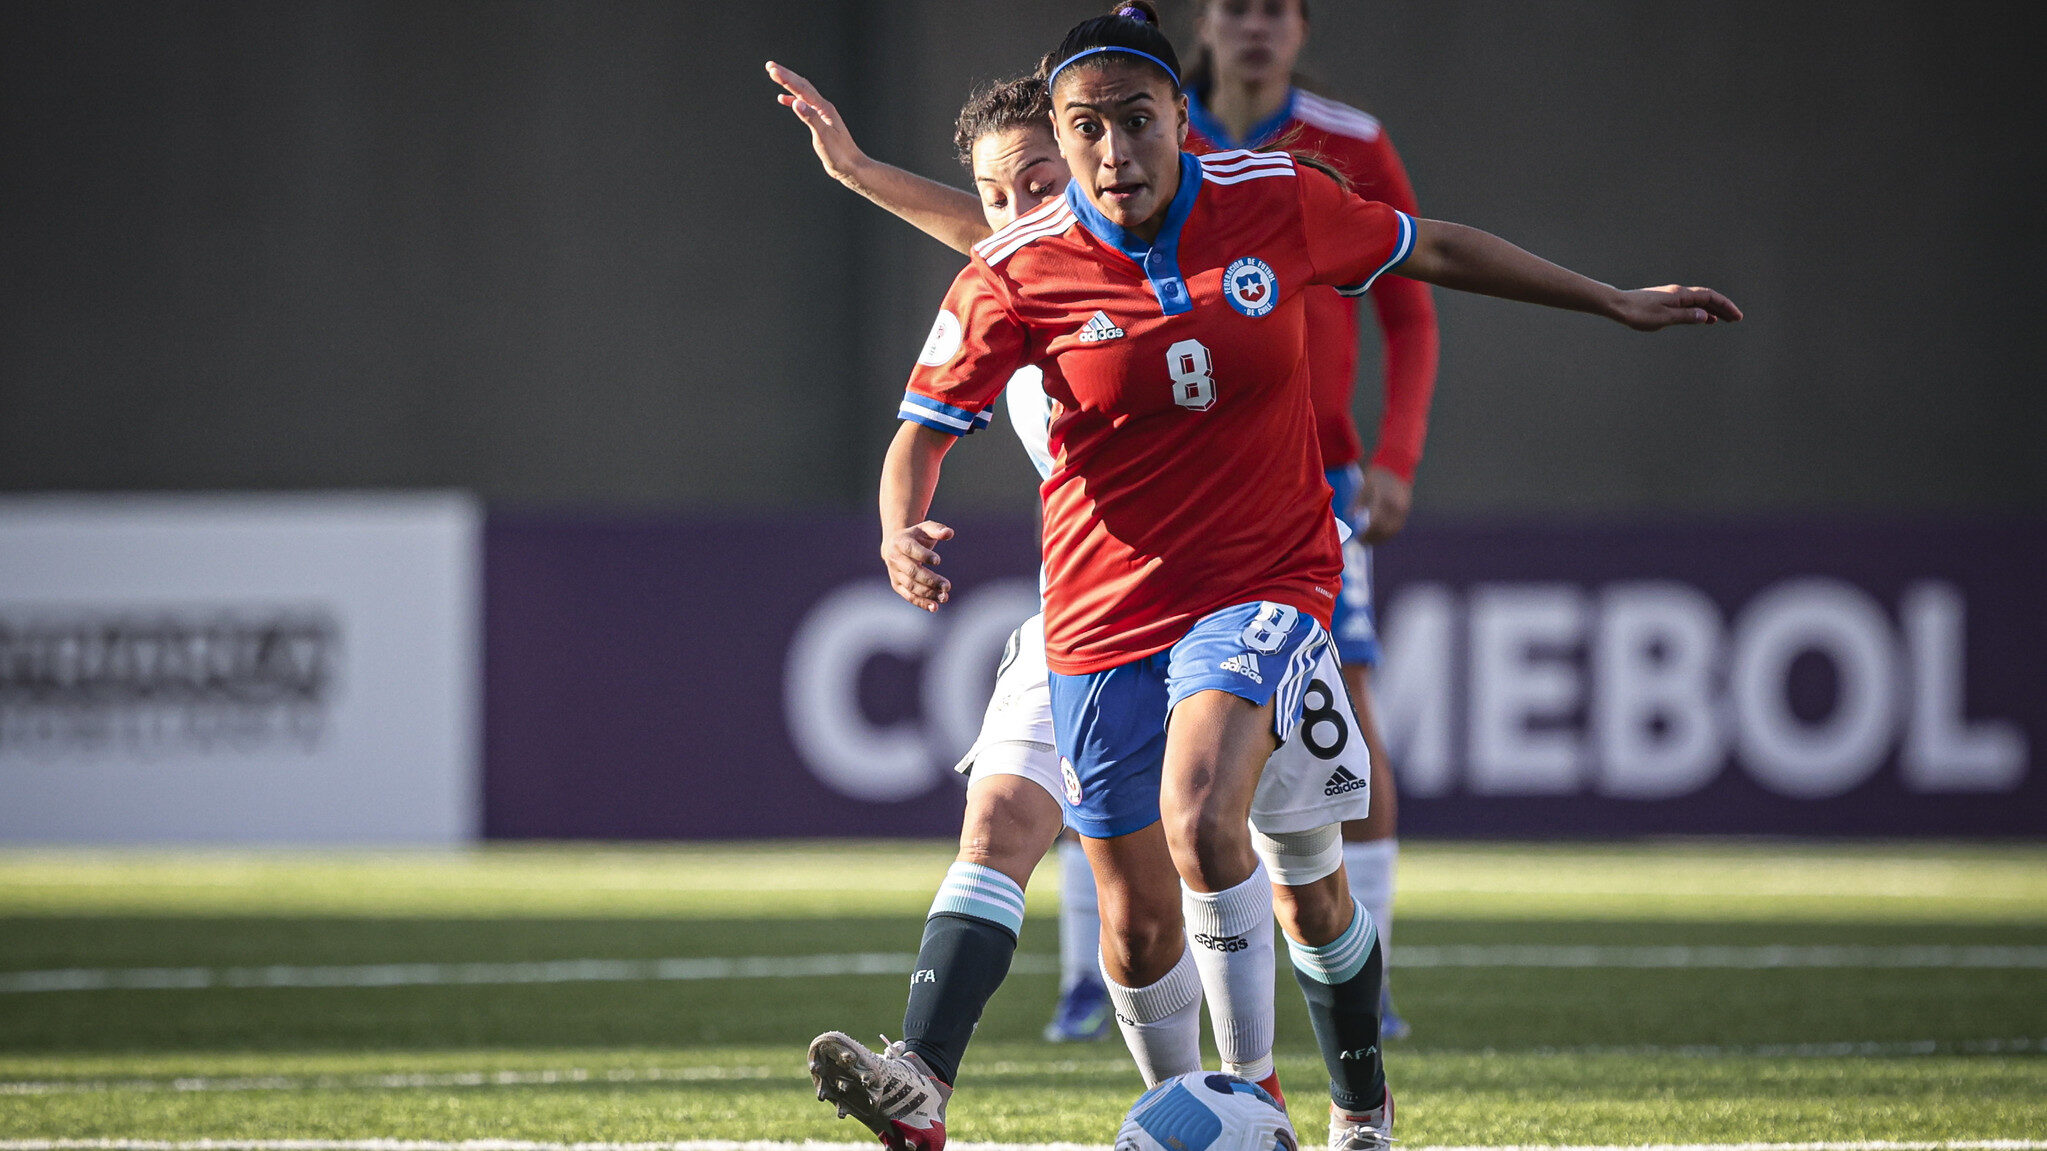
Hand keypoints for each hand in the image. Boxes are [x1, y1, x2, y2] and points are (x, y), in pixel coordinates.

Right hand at [765, 61, 869, 186]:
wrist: (850, 167)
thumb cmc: (839, 154)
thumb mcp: (823, 136)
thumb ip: (810, 118)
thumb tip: (796, 102)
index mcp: (824, 108)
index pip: (802, 89)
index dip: (786, 79)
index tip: (771, 70)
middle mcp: (823, 107)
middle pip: (802, 85)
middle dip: (786, 74)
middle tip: (769, 66)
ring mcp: (821, 113)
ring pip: (803, 92)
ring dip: (789, 83)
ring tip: (775, 74)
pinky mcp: (819, 122)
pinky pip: (803, 105)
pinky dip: (792, 99)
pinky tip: (783, 99)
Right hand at [882, 521, 954, 611]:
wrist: (895, 546)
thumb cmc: (915, 537)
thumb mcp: (925, 528)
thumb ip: (937, 529)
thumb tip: (949, 533)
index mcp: (900, 542)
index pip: (911, 549)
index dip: (923, 555)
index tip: (938, 561)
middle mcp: (895, 559)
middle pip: (912, 571)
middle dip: (930, 579)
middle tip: (947, 585)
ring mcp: (895, 573)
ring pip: (911, 586)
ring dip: (928, 593)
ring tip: (945, 596)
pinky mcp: (897, 585)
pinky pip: (909, 596)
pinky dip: (921, 603)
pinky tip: (935, 607)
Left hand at [1357, 465, 1411, 543]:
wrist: (1397, 465)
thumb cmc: (1377, 475)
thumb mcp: (1364, 486)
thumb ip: (1358, 502)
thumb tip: (1350, 517)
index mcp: (1384, 500)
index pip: (1374, 523)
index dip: (1366, 534)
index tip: (1357, 539)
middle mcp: (1396, 507)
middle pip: (1384, 530)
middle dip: (1372, 539)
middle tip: (1361, 542)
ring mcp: (1403, 510)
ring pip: (1392, 531)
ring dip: (1381, 538)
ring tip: (1369, 541)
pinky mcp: (1406, 511)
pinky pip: (1397, 527)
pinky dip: (1388, 534)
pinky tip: (1379, 535)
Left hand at [1610, 284, 1743, 331]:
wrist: (1618, 305)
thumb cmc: (1638, 313)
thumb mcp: (1665, 318)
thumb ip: (1686, 316)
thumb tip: (1706, 315)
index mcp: (1681, 295)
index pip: (1709, 297)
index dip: (1725, 305)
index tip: (1737, 316)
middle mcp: (1678, 293)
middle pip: (1706, 298)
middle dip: (1723, 308)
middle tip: (1736, 319)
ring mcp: (1672, 296)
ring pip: (1698, 302)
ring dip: (1712, 310)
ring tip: (1724, 320)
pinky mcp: (1664, 301)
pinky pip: (1688, 305)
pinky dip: (1699, 311)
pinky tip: (1702, 319)